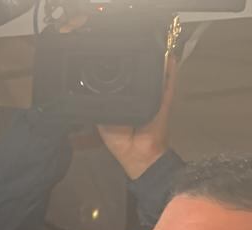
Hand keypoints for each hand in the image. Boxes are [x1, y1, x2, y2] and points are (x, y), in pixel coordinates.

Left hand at [98, 56, 177, 179]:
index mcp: (126, 103)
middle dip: (138, 64)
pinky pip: (168, 84)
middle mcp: (142, 99)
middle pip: (141, 78)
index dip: (118, 73)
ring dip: (155, 64)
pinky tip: (169, 59)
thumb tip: (89, 93)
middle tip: (134, 48)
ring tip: (153, 48)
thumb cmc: (121, 141)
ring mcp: (155, 99)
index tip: (113, 60)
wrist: (139, 153)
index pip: (124, 84)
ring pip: (155, 77)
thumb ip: (99, 107)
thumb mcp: (103, 121)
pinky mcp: (164, 102)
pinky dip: (169, 72)